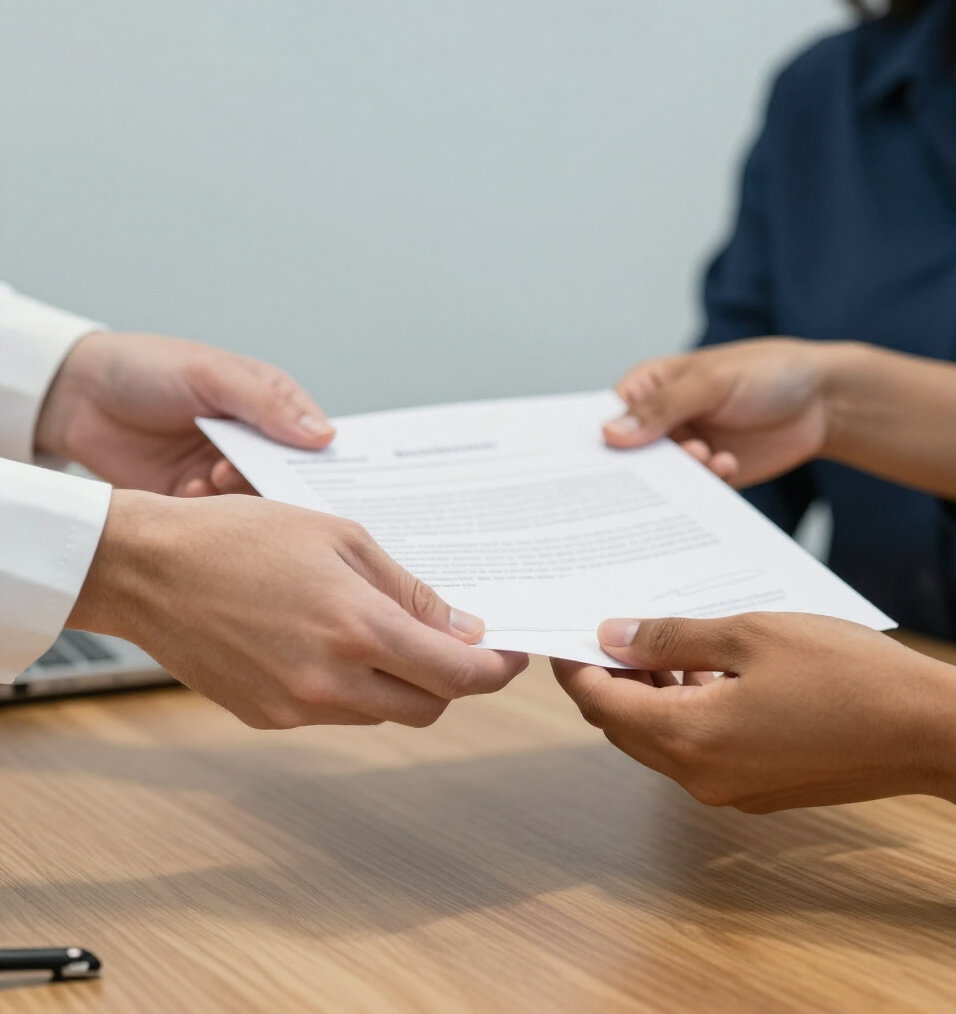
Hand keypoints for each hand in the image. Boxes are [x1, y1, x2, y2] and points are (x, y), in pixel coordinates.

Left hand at [35, 332, 334, 495]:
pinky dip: (212, 510)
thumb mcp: (212, 374)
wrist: (74, 397)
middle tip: (271, 485)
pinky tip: (192, 490)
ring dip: (243, 495)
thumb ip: (267, 405)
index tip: (336, 481)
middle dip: (284, 484)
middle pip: (290, 476)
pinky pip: (220, 518)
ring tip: (216, 476)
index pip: (314, 438)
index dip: (328, 460)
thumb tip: (325, 435)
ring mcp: (225, 471)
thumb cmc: (147, 368)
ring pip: (257, 500)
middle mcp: (253, 442)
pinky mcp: (195, 498)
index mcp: (270, 405)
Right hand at [69, 491, 526, 728]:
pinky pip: (336, 713)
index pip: (456, 675)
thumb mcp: (341, 538)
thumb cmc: (242, 536)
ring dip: (403, 684)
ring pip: (383, 713)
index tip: (510, 657)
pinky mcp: (267, 717)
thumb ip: (409, 590)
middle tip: (455, 643)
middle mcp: (331, 681)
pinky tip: (336, 646)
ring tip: (388, 635)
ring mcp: (296, 707)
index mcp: (358, 629)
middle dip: (453, 679)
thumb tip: (463, 628)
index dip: (495, 671)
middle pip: (428, 706)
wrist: (148, 568)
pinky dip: (355, 688)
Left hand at [553, 613, 955, 818]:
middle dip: (608, 680)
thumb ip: (669, 640)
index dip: (576, 666)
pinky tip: (704, 675)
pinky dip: (683, 715)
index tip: (568, 632)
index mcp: (688, 738)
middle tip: (613, 631)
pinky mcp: (757, 789)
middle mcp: (699, 776)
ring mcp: (729, 790)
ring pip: (659, 742)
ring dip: (647, 698)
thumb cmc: (843, 672)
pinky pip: (696, 753)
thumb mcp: (747, 635)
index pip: (600, 704)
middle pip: (623, 728)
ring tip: (660, 646)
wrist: (928, 729)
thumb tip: (610, 637)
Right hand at [601, 339, 955, 505]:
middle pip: (629, 456)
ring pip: (662, 479)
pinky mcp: (711, 477)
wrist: (826, 400)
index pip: (608, 418)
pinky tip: (727, 468)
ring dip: (679, 475)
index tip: (588, 464)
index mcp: (649, 389)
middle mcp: (662, 423)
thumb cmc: (767, 372)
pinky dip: (705, 487)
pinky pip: (694, 493)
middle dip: (635, 468)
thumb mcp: (711, 383)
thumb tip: (609, 434)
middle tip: (640, 479)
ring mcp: (686, 451)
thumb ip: (662, 409)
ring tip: (706, 458)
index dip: (596, 441)